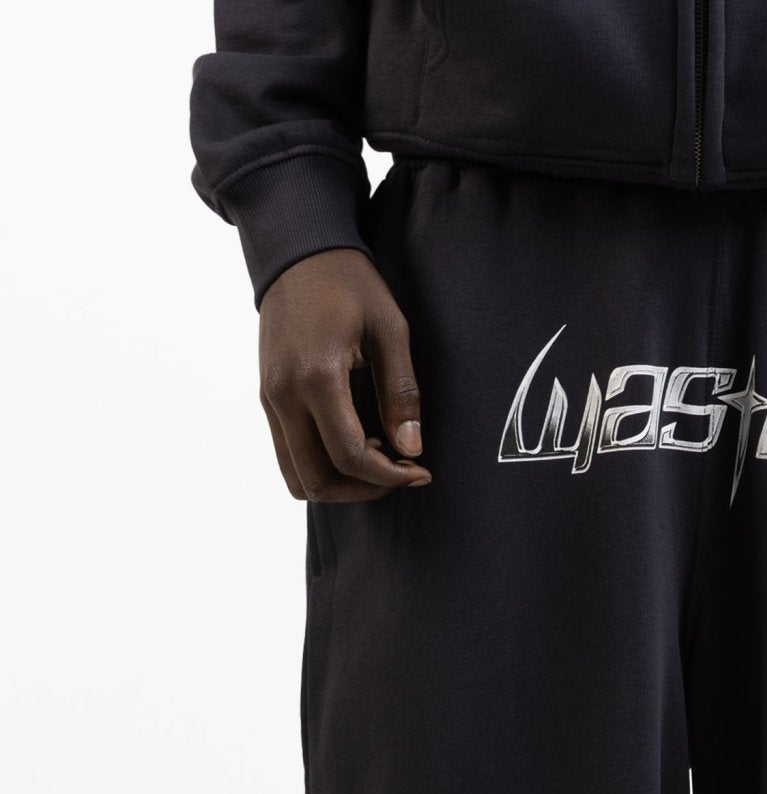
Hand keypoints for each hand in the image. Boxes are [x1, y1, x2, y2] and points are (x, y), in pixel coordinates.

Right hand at [258, 249, 431, 500]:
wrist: (297, 252)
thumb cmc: (348, 283)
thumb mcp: (390, 329)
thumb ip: (401, 392)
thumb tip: (411, 449)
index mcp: (316, 377)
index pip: (350, 456)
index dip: (389, 477)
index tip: (419, 471)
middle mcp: (283, 396)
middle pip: (317, 481)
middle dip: (364, 490)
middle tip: (400, 472)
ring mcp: (270, 400)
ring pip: (298, 478)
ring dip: (340, 484)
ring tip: (377, 460)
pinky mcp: (268, 399)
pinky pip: (290, 456)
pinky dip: (322, 465)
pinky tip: (355, 441)